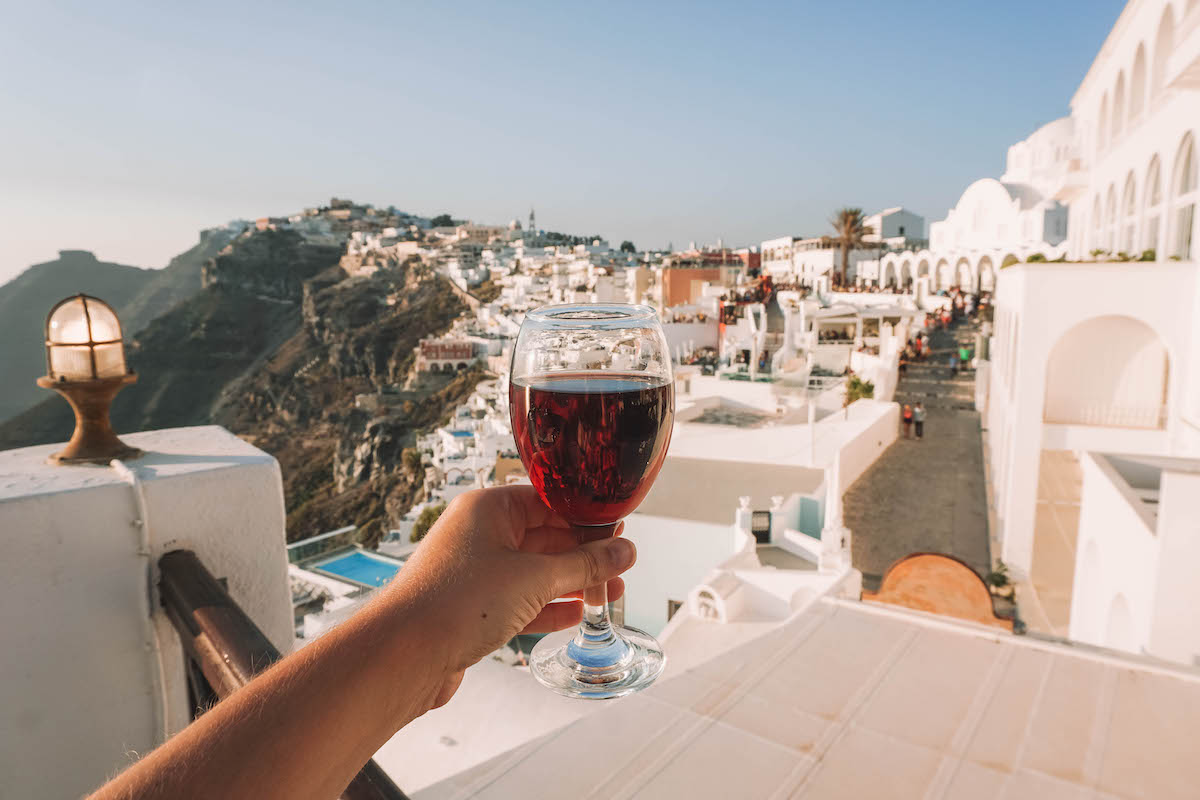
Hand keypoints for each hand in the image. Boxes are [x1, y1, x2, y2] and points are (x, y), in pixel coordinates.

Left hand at [384, 485, 635, 709]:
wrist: (402, 656)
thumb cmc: (455, 603)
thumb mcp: (534, 578)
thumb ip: (584, 565)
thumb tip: (624, 551)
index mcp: (488, 509)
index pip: (548, 502)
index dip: (586, 517)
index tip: (618, 532)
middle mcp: (479, 535)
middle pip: (544, 537)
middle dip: (583, 555)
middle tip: (620, 567)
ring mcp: (474, 572)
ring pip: (533, 572)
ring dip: (571, 584)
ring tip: (609, 594)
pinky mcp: (472, 608)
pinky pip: (519, 601)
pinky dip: (547, 607)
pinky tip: (575, 616)